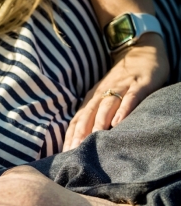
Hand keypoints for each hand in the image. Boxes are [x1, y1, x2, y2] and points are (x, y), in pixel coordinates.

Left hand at [62, 33, 168, 150]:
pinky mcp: (138, 85)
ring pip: (106, 107)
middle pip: (87, 115)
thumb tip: (81, 139)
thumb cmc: (119, 81)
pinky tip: (118, 122)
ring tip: (94, 139)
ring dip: (99, 123)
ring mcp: (120, 88)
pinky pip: (129, 98)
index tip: (65, 153)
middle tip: (75, 151)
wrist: (141, 51)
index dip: (70, 136)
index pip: (77, 120)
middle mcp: (102, 94)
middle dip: (79, 134)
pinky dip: (123, 109)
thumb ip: (93, 115)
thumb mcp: (102, 97)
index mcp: (91, 99)